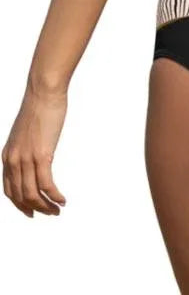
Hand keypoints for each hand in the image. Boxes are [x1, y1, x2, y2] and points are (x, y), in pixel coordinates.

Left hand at [2, 85, 66, 216]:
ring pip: (33, 194)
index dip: (20, 205)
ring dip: (46, 206)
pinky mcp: (41, 155)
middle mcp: (13, 160)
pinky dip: (54, 196)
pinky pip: (46, 185)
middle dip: (35, 209)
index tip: (31, 212)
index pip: (9, 189)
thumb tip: (34, 156)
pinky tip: (62, 199)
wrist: (43, 92)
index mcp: (8, 155)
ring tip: (58, 209)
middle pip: (20, 196)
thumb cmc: (39, 107)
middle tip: (49, 213)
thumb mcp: (25, 132)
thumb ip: (25, 147)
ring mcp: (26, 159)